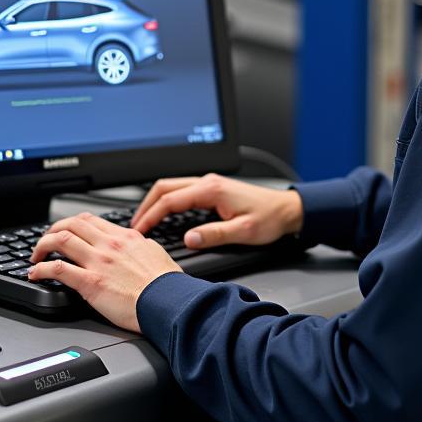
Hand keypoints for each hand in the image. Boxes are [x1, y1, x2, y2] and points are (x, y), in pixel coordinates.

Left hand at [28, 212, 181, 331]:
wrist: (169, 301)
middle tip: (45, 242)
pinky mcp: (91, 283)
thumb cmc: (166, 284)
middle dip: (52, 230)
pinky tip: (35, 274)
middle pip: (71, 224)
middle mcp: (109, 244)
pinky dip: (41, 270)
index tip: (66, 231)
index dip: (72, 224)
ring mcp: (99, 262)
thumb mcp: (155, 253)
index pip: (90, 220)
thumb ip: (140, 246)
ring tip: (36, 256)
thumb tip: (136, 244)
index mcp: (125, 237)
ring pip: (60, 240)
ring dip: (42, 246)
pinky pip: (58, 270)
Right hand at [131, 173, 302, 249]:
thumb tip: (189, 239)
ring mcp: (209, 183)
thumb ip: (214, 235)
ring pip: (172, 187)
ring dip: (155, 201)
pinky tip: (165, 214)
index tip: (140, 230)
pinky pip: (182, 191)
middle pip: (165, 187)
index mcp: (211, 190)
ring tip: (145, 221)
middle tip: (135, 225)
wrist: (286, 210)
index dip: (151, 215)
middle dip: (146, 205)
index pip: (170, 200)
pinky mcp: (212, 189)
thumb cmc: (269, 219)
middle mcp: (208, 182)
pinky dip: (168, 201)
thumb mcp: (243, 232)